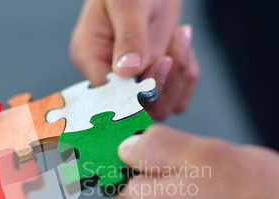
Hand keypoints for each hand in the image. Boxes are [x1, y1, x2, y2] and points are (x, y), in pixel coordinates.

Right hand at [70, 0, 198, 118]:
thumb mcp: (126, 2)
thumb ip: (129, 36)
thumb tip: (128, 70)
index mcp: (91, 57)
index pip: (109, 96)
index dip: (135, 92)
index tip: (158, 63)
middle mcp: (111, 75)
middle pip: (138, 109)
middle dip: (162, 82)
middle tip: (171, 48)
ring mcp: (135, 80)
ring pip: (161, 106)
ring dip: (179, 75)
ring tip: (181, 35)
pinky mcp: (158, 79)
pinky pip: (177, 98)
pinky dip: (187, 76)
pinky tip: (183, 45)